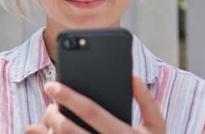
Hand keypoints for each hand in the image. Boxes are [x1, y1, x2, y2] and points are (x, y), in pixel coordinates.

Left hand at [25, 76, 165, 133]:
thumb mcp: (157, 126)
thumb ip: (146, 101)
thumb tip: (133, 77)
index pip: (90, 110)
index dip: (68, 96)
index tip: (52, 85)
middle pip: (68, 129)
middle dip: (52, 114)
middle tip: (48, 106)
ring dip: (49, 131)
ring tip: (51, 120)